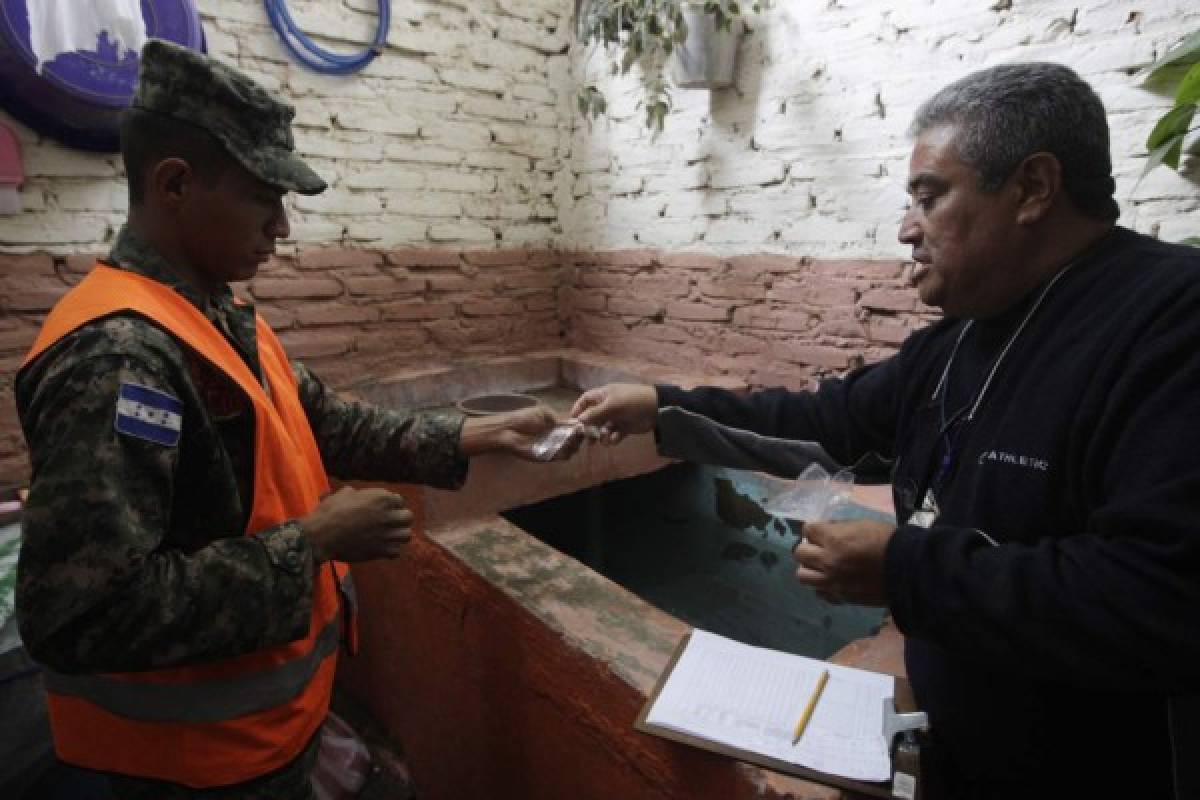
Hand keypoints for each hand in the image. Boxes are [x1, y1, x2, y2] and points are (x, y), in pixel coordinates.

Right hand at [301, 486, 413, 562]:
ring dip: (399, 534)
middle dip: (400, 518)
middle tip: (389, 522)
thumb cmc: (330, 512)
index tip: (383, 509)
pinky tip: (382, 546)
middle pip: (408, 517)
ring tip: (389, 534)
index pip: (399, 500)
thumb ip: (357, 493)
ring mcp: (386, 534)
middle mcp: (388, 516)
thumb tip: (356, 493)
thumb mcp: (343, 494)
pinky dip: (391, 550)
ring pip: (407, 535)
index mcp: (381, 498)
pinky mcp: (381, 551)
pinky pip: (397, 551)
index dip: (391, 504)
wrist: (321, 536)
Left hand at [460, 405, 582, 460]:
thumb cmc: (523, 418)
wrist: (508, 430)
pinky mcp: (547, 457)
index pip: (573, 429)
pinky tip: (566, 443)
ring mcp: (552, 448)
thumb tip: (574, 422)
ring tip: (573, 437)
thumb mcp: (543, 413)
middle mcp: (556, 439)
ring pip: (571, 450)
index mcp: (555, 427)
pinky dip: (567, 451)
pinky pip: (562, 456)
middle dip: (580, 437)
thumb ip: (559, 418)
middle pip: (575, 441)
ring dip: (575, 444)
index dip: (580, 428)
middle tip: (582, 432)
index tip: (586, 425)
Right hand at [570, 383, 657, 443]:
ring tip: (604, 440)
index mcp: (603, 395)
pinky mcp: (624, 427)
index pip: (586, 400)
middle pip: (593, 417)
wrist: (656, 409)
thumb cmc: (631, 401)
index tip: (573, 421)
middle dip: (589, 428)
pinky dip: (613, 438)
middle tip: (587, 439)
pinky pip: (613, 434)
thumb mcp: (611, 405)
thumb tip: (578, 420)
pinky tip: (615, 439)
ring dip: (601, 435)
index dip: (578, 409)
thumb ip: (594, 413)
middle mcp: (608, 406)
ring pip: (602, 428)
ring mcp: (616, 417)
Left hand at [792, 519, 894, 606]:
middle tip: (819, 548)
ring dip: (810, 568)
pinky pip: (820, 593)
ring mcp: (832, 582)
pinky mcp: (841, 597)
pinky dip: (823, 586)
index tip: (820, 531)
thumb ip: (840, 528)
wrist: (908, 570)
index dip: (813, 529)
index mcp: (834, 540)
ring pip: (802, 576)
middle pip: (799, 554)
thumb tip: (826, 531)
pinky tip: (834, 581)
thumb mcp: (862, 524)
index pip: (807, 530)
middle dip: (807, 547)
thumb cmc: (888, 541)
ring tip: (822, 566)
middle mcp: (828, 562)